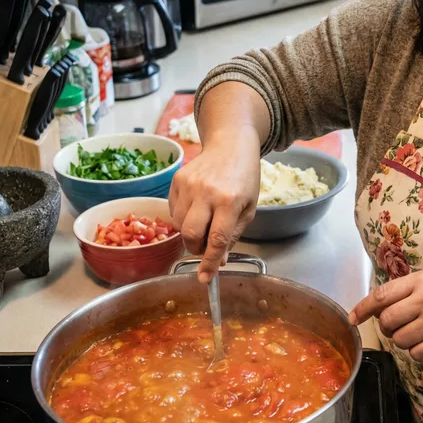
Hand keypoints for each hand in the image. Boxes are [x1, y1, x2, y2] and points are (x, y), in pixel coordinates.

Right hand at [168, 124, 260, 282]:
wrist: (231, 144)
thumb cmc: (244, 178)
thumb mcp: (249, 208)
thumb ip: (233, 235)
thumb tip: (220, 261)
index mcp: (230, 201)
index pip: (217, 239)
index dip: (210, 262)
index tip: (204, 278)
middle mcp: (207, 192)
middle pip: (190, 235)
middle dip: (196, 248)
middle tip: (205, 245)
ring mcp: (189, 185)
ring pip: (179, 225)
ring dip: (190, 233)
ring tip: (205, 220)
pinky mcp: (177, 180)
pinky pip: (173, 211)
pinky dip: (183, 217)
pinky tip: (197, 207)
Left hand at [349, 272, 422, 361]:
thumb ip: (404, 291)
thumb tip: (373, 308)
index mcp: (421, 280)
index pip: (382, 295)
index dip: (363, 308)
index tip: (353, 318)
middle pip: (387, 320)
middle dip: (388, 326)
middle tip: (400, 324)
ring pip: (399, 340)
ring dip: (403, 340)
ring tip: (420, 332)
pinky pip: (415, 354)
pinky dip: (417, 351)